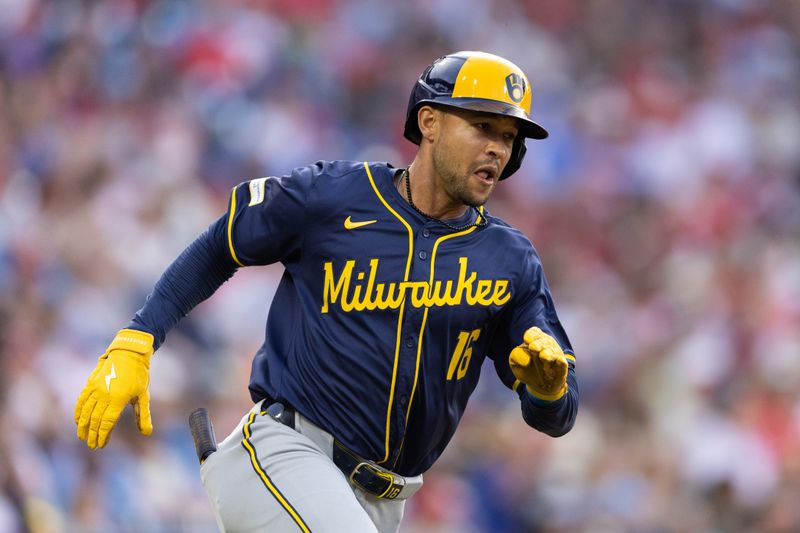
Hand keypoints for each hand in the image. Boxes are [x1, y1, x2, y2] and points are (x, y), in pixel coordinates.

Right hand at [74, 329, 154, 448]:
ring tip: (82, 437)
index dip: (103, 435)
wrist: (129, 354)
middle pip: (95, 419)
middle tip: (92, 445)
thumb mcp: (144, 395)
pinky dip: (78, 412)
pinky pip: (81, 400)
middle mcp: (104, 395)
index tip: (101, 445)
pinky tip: (77, 421)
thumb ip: (143, 415)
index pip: (107, 422)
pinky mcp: (90, 383)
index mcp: (118, 399)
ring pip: (86, 411)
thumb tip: (147, 433)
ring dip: (83, 426)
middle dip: (93, 434)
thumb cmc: (139, 375)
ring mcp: (96, 388)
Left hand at [509, 327, 567, 400]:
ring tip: (543, 357)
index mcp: (535, 341)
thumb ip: (516, 356)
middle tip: (533, 348)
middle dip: (539, 344)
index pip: (534, 332)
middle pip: (545, 340)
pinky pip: (563, 363)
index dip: (530, 336)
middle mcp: (547, 346)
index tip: (527, 341)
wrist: (538, 386)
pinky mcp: (561, 368)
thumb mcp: (515, 363)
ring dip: (548, 353)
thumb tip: (526, 359)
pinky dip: (561, 362)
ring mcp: (555, 357)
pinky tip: (559, 361)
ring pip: (554, 351)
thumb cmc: (526, 369)